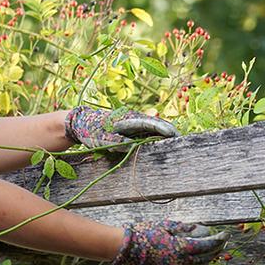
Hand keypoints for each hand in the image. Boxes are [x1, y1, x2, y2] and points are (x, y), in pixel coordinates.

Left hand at [64, 106, 179, 149]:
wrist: (81, 123)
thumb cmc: (90, 131)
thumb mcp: (100, 138)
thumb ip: (114, 141)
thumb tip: (130, 146)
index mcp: (126, 119)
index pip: (148, 123)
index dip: (162, 128)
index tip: (173, 134)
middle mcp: (132, 119)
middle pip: (155, 125)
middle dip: (169, 132)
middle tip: (182, 142)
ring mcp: (132, 123)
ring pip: (153, 128)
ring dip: (164, 135)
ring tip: (179, 144)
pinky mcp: (131, 128)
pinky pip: (147, 132)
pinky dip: (156, 137)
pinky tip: (164, 145)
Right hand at [113, 220, 228, 264]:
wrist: (129, 249)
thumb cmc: (147, 233)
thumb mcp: (167, 225)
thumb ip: (185, 228)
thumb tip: (201, 228)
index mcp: (181, 248)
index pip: (208, 245)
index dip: (219, 239)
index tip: (225, 234)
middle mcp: (182, 262)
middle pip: (207, 256)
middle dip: (217, 248)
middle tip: (221, 241)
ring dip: (208, 257)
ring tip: (212, 249)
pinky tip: (199, 259)